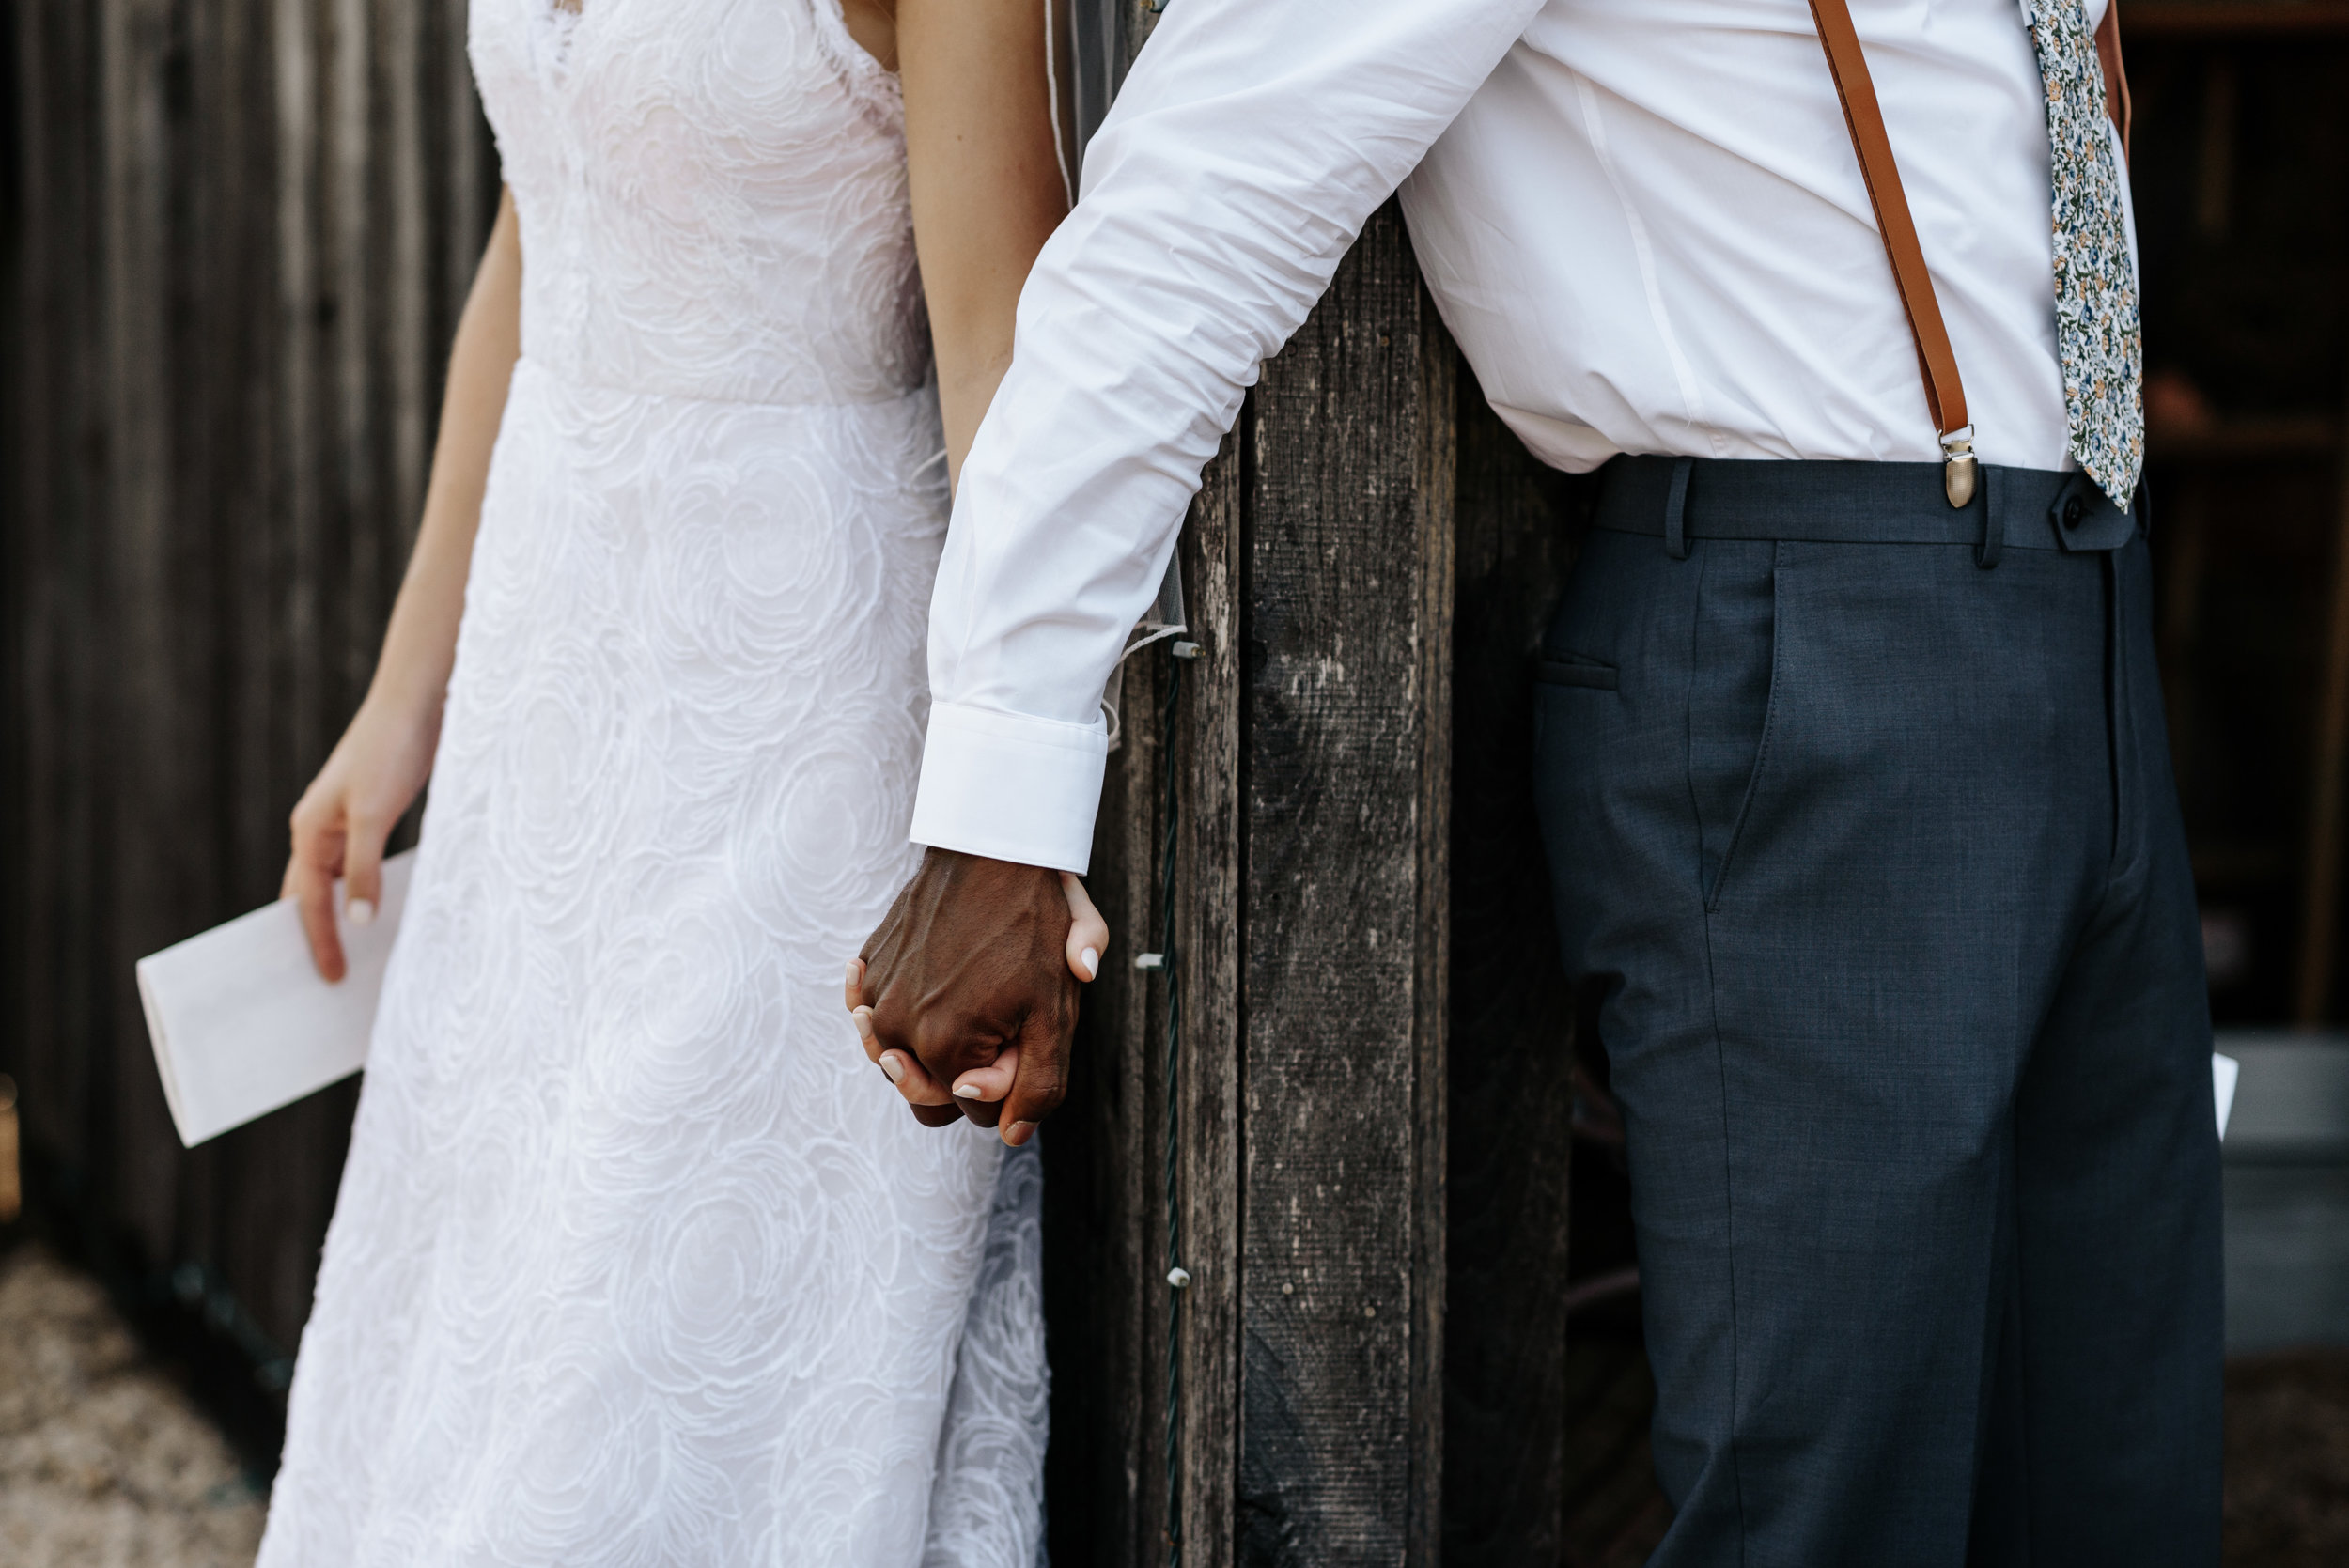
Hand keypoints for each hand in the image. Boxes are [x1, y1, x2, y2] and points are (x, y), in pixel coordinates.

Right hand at [282, 696, 439, 980]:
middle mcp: (320, 830)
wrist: (417, 703)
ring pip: (338, 882)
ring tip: (362, 956)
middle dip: (316, 935)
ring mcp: (346, 823)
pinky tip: (390, 911)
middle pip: (310, 895)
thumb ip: (364, 869)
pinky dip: (370, 891)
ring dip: (346, 916)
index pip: (308, 902)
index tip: (330, 980)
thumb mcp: (375, 813)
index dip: (320, 941)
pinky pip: (364, 866)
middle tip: (329, 980)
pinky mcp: (374, 814)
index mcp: (309, 832)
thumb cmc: (391, 750)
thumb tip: (358, 922)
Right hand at [846, 849, 1107, 1144]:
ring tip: (967, 998)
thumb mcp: (1056, 1011)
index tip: (1023, 1028)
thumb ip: (1039, 1087)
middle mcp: (893, 1031)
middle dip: (966, 1073)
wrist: (990, 849)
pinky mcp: (865, 968)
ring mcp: (872, 997)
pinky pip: (880, 1017)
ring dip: (933, 1044)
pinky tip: (927, 986)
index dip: (1008, 1077)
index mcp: (942, 1050)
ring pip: (903, 1059)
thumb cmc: (1031, 928)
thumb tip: (1012, 1136)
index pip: (977, 1110)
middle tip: (997, 1019)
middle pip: (929, 1094)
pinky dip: (901, 1012)